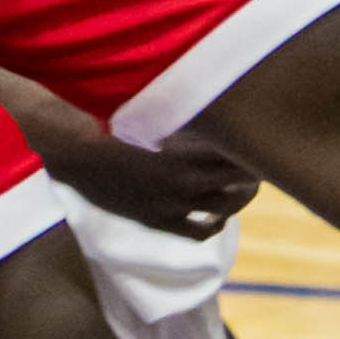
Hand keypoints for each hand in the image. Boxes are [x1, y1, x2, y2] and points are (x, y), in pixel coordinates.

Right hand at [40, 119, 261, 238]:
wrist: (79, 157)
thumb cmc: (114, 124)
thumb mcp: (157, 116)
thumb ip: (189, 118)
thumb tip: (220, 108)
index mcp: (186, 152)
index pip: (237, 153)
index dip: (254, 145)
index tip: (260, 136)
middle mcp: (186, 182)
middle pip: (240, 180)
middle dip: (254, 168)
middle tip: (261, 157)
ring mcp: (174, 206)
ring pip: (227, 207)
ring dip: (242, 194)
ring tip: (247, 183)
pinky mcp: (161, 221)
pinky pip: (200, 231)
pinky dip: (217, 222)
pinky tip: (220, 213)